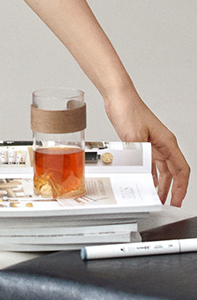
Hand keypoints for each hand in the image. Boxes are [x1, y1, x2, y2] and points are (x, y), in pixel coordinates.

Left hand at [104, 87, 189, 205]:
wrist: (117, 97)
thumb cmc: (129, 110)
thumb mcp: (134, 137)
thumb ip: (140, 157)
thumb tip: (143, 173)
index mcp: (167, 142)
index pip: (181, 170)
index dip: (181, 187)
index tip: (177, 199)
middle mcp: (162, 143)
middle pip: (173, 171)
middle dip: (171, 188)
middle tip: (167, 202)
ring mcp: (152, 142)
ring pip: (161, 167)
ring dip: (160, 182)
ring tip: (157, 194)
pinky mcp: (142, 140)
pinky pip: (150, 161)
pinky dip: (150, 172)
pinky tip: (146, 179)